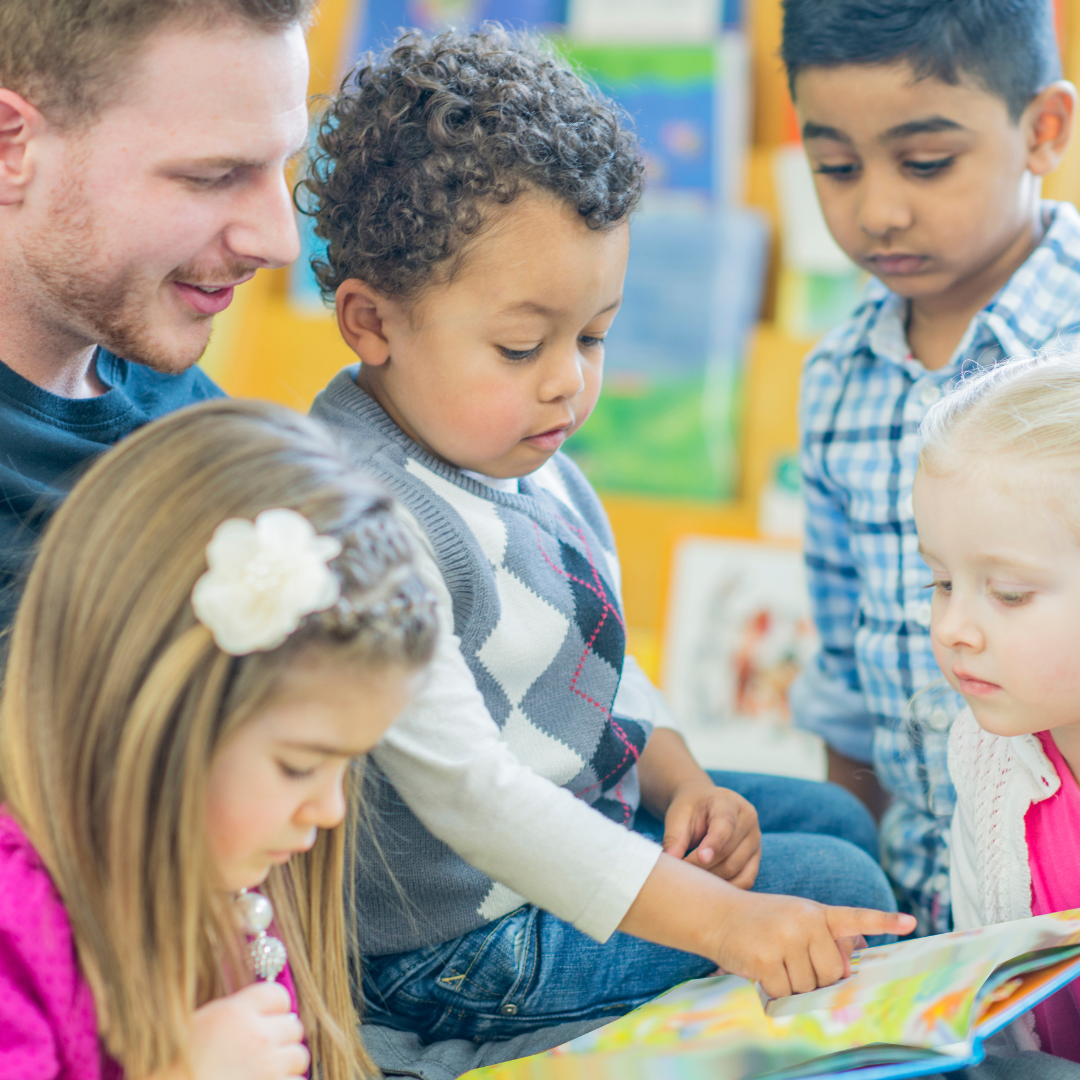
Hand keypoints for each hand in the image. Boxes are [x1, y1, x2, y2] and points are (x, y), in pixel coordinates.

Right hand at [186, 982, 308, 1079]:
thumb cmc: (178, 1068)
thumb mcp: (202, 1027)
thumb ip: (236, 1015)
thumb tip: (266, 1013)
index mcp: (237, 1012)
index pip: (279, 995)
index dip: (274, 1010)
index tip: (266, 1021)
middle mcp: (258, 1034)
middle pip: (293, 1026)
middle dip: (281, 1040)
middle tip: (262, 1054)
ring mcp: (269, 1065)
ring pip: (299, 1056)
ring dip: (286, 1066)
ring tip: (263, 1074)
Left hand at [662, 778, 760, 888]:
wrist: (703, 805)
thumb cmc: (690, 810)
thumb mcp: (678, 816)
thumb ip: (675, 837)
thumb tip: (670, 860)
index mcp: (728, 802)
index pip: (725, 825)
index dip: (713, 843)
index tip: (701, 858)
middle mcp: (748, 819)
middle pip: (728, 851)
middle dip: (703, 865)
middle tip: (682, 872)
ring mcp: (755, 839)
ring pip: (736, 868)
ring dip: (712, 878)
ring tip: (692, 877)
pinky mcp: (756, 857)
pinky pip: (746, 879)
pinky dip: (727, 887)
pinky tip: (708, 886)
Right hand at [711, 891, 915, 998]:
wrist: (717, 914)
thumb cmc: (762, 921)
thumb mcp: (795, 917)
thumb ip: (823, 935)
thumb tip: (851, 961)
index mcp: (816, 912)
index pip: (854, 917)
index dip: (883, 920)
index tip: (911, 922)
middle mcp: (804, 922)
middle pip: (831, 973)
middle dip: (815, 978)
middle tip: (793, 962)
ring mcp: (785, 939)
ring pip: (809, 987)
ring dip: (793, 985)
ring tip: (774, 963)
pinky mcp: (766, 960)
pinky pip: (785, 993)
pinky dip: (775, 991)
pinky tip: (762, 971)